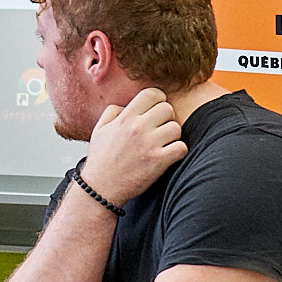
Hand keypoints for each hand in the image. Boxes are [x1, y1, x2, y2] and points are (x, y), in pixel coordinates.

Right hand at [83, 88, 185, 205]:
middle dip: (166, 117)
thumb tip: (127, 105)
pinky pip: (181, 148)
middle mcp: (138, 128)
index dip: (158, 99)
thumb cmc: (101, 160)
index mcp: (125, 118)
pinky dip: (178, 151)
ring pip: (176, 128)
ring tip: (163, 143)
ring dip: (172, 135)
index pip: (151, 94)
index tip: (157, 108)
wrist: (101, 187)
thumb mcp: (99, 129)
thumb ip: (113, 111)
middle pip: (167, 108)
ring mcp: (149, 144)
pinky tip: (169, 155)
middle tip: (160, 128)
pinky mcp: (159, 161)